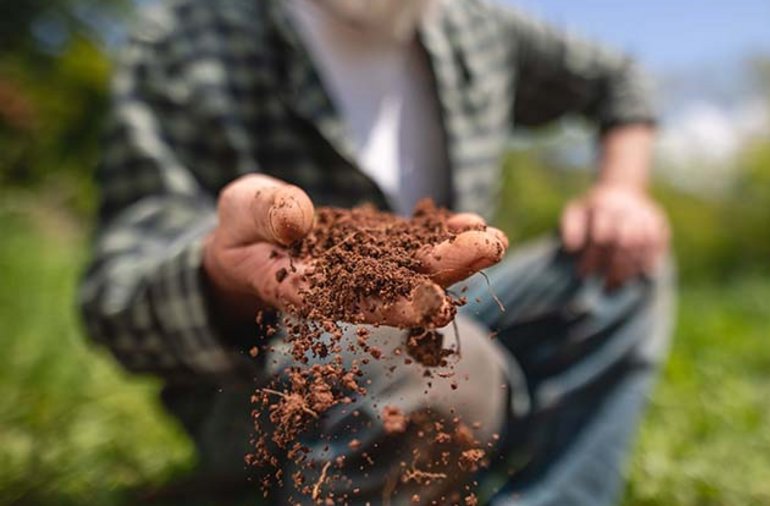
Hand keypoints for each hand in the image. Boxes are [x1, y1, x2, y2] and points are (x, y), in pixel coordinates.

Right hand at [202, 174, 506, 326]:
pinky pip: (415, 244)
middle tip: (489, 251)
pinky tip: (475, 223)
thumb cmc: (241, 228)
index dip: (392, 305)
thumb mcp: (240, 210)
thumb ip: (265, 212)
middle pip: (398, 287)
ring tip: (494, 239)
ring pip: (415, 268)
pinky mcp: (380, 250)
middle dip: (445, 271)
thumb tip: (298, 218)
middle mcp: (346, 287)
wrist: (254, 236)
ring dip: (457, 256)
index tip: (433, 304)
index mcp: (305, 289)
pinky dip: (443, 235)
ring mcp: (367, 270)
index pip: (351, 303)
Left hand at [560, 183, 668, 288]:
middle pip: (625, 242)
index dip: (592, 258)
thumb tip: (572, 247)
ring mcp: (646, 215)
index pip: (600, 237)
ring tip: (620, 284)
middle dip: (615, 268)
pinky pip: (658, 245)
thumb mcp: (576, 212)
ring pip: (642, 245)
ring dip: (631, 268)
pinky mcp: (659, 222)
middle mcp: (627, 209)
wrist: (622, 189)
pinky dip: (649, 261)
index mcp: (603, 206)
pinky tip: (640, 275)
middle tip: (605, 287)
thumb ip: (570, 227)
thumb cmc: (593, 210)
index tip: (583, 275)